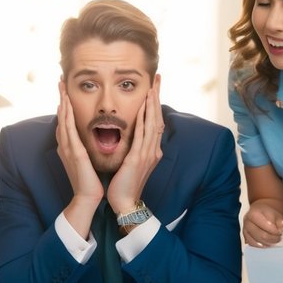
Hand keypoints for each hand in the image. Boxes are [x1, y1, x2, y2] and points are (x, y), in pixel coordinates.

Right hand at [56, 87, 104, 205]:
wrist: (86, 198)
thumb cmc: (88, 182)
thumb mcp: (85, 162)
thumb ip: (83, 151)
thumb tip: (86, 143)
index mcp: (69, 147)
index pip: (65, 122)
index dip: (64, 107)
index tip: (65, 92)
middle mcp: (65, 145)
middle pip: (62, 117)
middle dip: (61, 99)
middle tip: (60, 81)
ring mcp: (68, 148)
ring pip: (63, 120)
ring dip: (62, 102)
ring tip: (61, 87)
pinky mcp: (74, 152)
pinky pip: (69, 130)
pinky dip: (66, 116)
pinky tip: (66, 105)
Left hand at [107, 84, 163, 213]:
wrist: (125, 203)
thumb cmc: (125, 185)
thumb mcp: (132, 164)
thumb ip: (135, 150)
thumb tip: (132, 138)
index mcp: (151, 151)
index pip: (155, 122)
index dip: (155, 104)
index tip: (154, 88)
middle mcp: (153, 150)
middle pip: (158, 118)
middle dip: (157, 97)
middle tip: (157, 79)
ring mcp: (147, 154)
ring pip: (153, 123)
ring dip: (153, 104)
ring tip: (152, 87)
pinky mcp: (138, 159)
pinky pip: (143, 135)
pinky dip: (144, 119)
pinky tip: (144, 107)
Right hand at [243, 201, 282, 246]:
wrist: (261, 213)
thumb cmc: (268, 214)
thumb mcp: (277, 215)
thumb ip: (280, 221)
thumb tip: (282, 226)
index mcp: (254, 213)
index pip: (266, 225)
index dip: (275, 231)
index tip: (280, 231)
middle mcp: (247, 222)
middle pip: (261, 235)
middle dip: (273, 238)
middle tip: (278, 237)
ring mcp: (245, 230)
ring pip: (257, 242)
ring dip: (268, 243)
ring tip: (274, 240)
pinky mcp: (246, 238)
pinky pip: (253, 245)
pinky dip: (262, 246)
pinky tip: (267, 243)